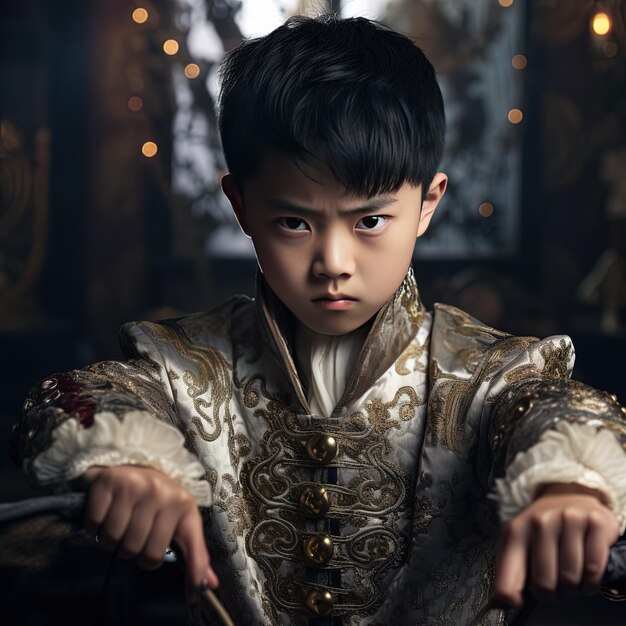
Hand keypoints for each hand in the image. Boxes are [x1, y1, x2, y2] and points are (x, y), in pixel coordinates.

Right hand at [80, 465, 218, 597]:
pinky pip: (93, 524)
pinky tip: (106, 515)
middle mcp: (159, 492)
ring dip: (112, 539)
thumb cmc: (160, 499)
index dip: (163, 566)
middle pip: (135, 550)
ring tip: (121, 524)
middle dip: (131, 549)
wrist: (136, 462)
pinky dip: (94, 526)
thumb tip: (208, 585)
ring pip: (112, 539)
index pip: (166, 552)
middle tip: (134, 533)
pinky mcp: (108, 481)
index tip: (178, 584)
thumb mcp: (184, 521)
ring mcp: (133, 485)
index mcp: (182, 503)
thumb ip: (195, 554)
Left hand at [492, 482, 619, 606]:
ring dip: (573, 588)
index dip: (509, 596)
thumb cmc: (543, 527)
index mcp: (516, 531)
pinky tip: (586, 573)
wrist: (569, 495)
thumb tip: (501, 603)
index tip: (514, 602)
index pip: (508, 574)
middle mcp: (540, 523)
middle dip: (551, 594)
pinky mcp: (594, 522)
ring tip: (570, 577)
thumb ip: (510, 572)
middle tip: (554, 587)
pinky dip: (592, 581)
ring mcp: (568, 520)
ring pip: (571, 579)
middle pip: (544, 584)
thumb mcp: (520, 542)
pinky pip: (594, 569)